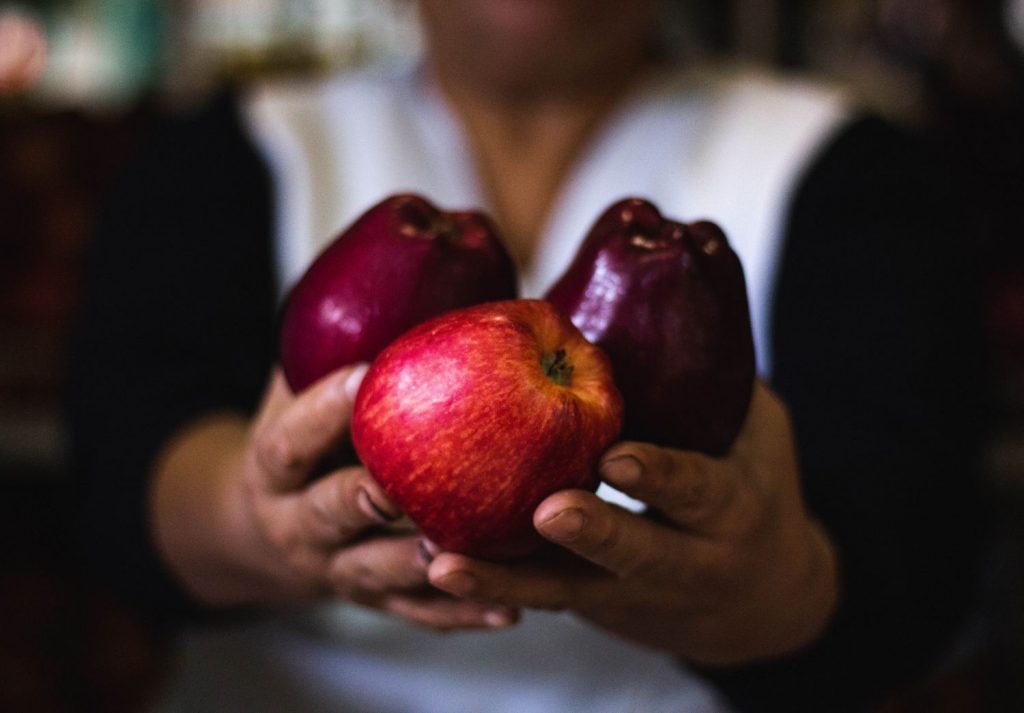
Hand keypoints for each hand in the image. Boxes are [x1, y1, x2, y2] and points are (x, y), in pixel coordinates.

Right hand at [152, 365, 516, 630]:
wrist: (262, 532)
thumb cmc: (299, 442)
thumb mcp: (292, 396)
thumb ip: (329, 351)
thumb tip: (406, 269)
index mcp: (275, 466)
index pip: (291, 438)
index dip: (322, 409)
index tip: (363, 376)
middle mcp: (297, 522)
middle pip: (324, 514)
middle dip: (357, 500)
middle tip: (394, 489)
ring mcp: (336, 569)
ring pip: (373, 574)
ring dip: (416, 567)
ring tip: (457, 554)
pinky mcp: (376, 600)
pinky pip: (418, 614)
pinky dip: (462, 613)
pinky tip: (510, 610)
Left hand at [426, 382, 837, 663]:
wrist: (760, 602)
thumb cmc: (754, 488)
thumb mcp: (758, 435)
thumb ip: (711, 382)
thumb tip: (658, 289)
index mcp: (730, 510)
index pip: (697, 490)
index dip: (660, 475)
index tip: (616, 454)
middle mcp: (684, 563)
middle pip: (633, 554)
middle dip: (590, 534)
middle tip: (543, 512)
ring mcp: (630, 596)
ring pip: (565, 592)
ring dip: (503, 580)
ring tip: (442, 563)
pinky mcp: (588, 606)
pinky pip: (537, 594)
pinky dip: (489, 582)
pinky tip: (432, 562)